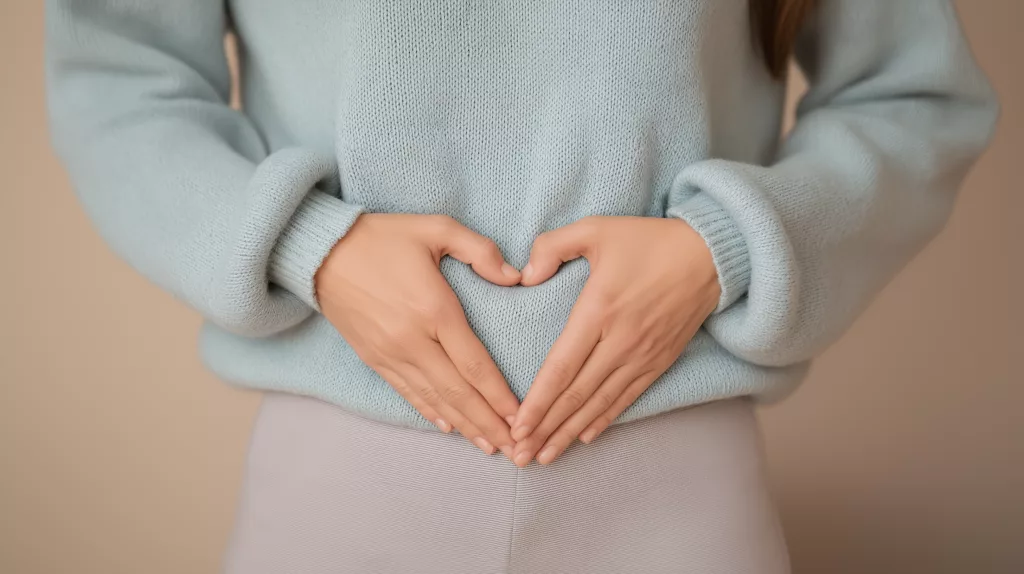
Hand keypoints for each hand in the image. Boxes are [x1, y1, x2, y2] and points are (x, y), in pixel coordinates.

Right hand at [315, 213, 521, 457]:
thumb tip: (516, 278)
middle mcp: (413, 340)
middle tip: (514, 449)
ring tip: (488, 446)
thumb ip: (481, 250)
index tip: (521, 417)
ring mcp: (390, 353)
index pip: (475, 364)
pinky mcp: (374, 358)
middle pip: (458, 392)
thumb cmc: (383, 237)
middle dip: (488, 423)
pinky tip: (448, 427)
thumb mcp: (436, 228)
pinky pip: (407, 392)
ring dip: (464, 426)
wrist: (321, 251)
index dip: (499, 396)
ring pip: (434, 399)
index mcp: (435, 309)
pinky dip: (430, 412)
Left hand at [508, 216, 720, 466]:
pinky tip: (584, 436)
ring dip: (569, 433)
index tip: (516, 426)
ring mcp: (642, 355)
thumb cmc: (648, 240)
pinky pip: (627, 398)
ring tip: (544, 457)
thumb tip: (525, 275)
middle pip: (576, 395)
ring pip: (599, 404)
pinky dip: (603, 420)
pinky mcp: (659, 361)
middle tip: (519, 455)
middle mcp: (620, 341)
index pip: (561, 367)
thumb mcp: (596, 228)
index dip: (538, 401)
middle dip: (545, 429)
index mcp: (598, 311)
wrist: (710, 254)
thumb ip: (552, 245)